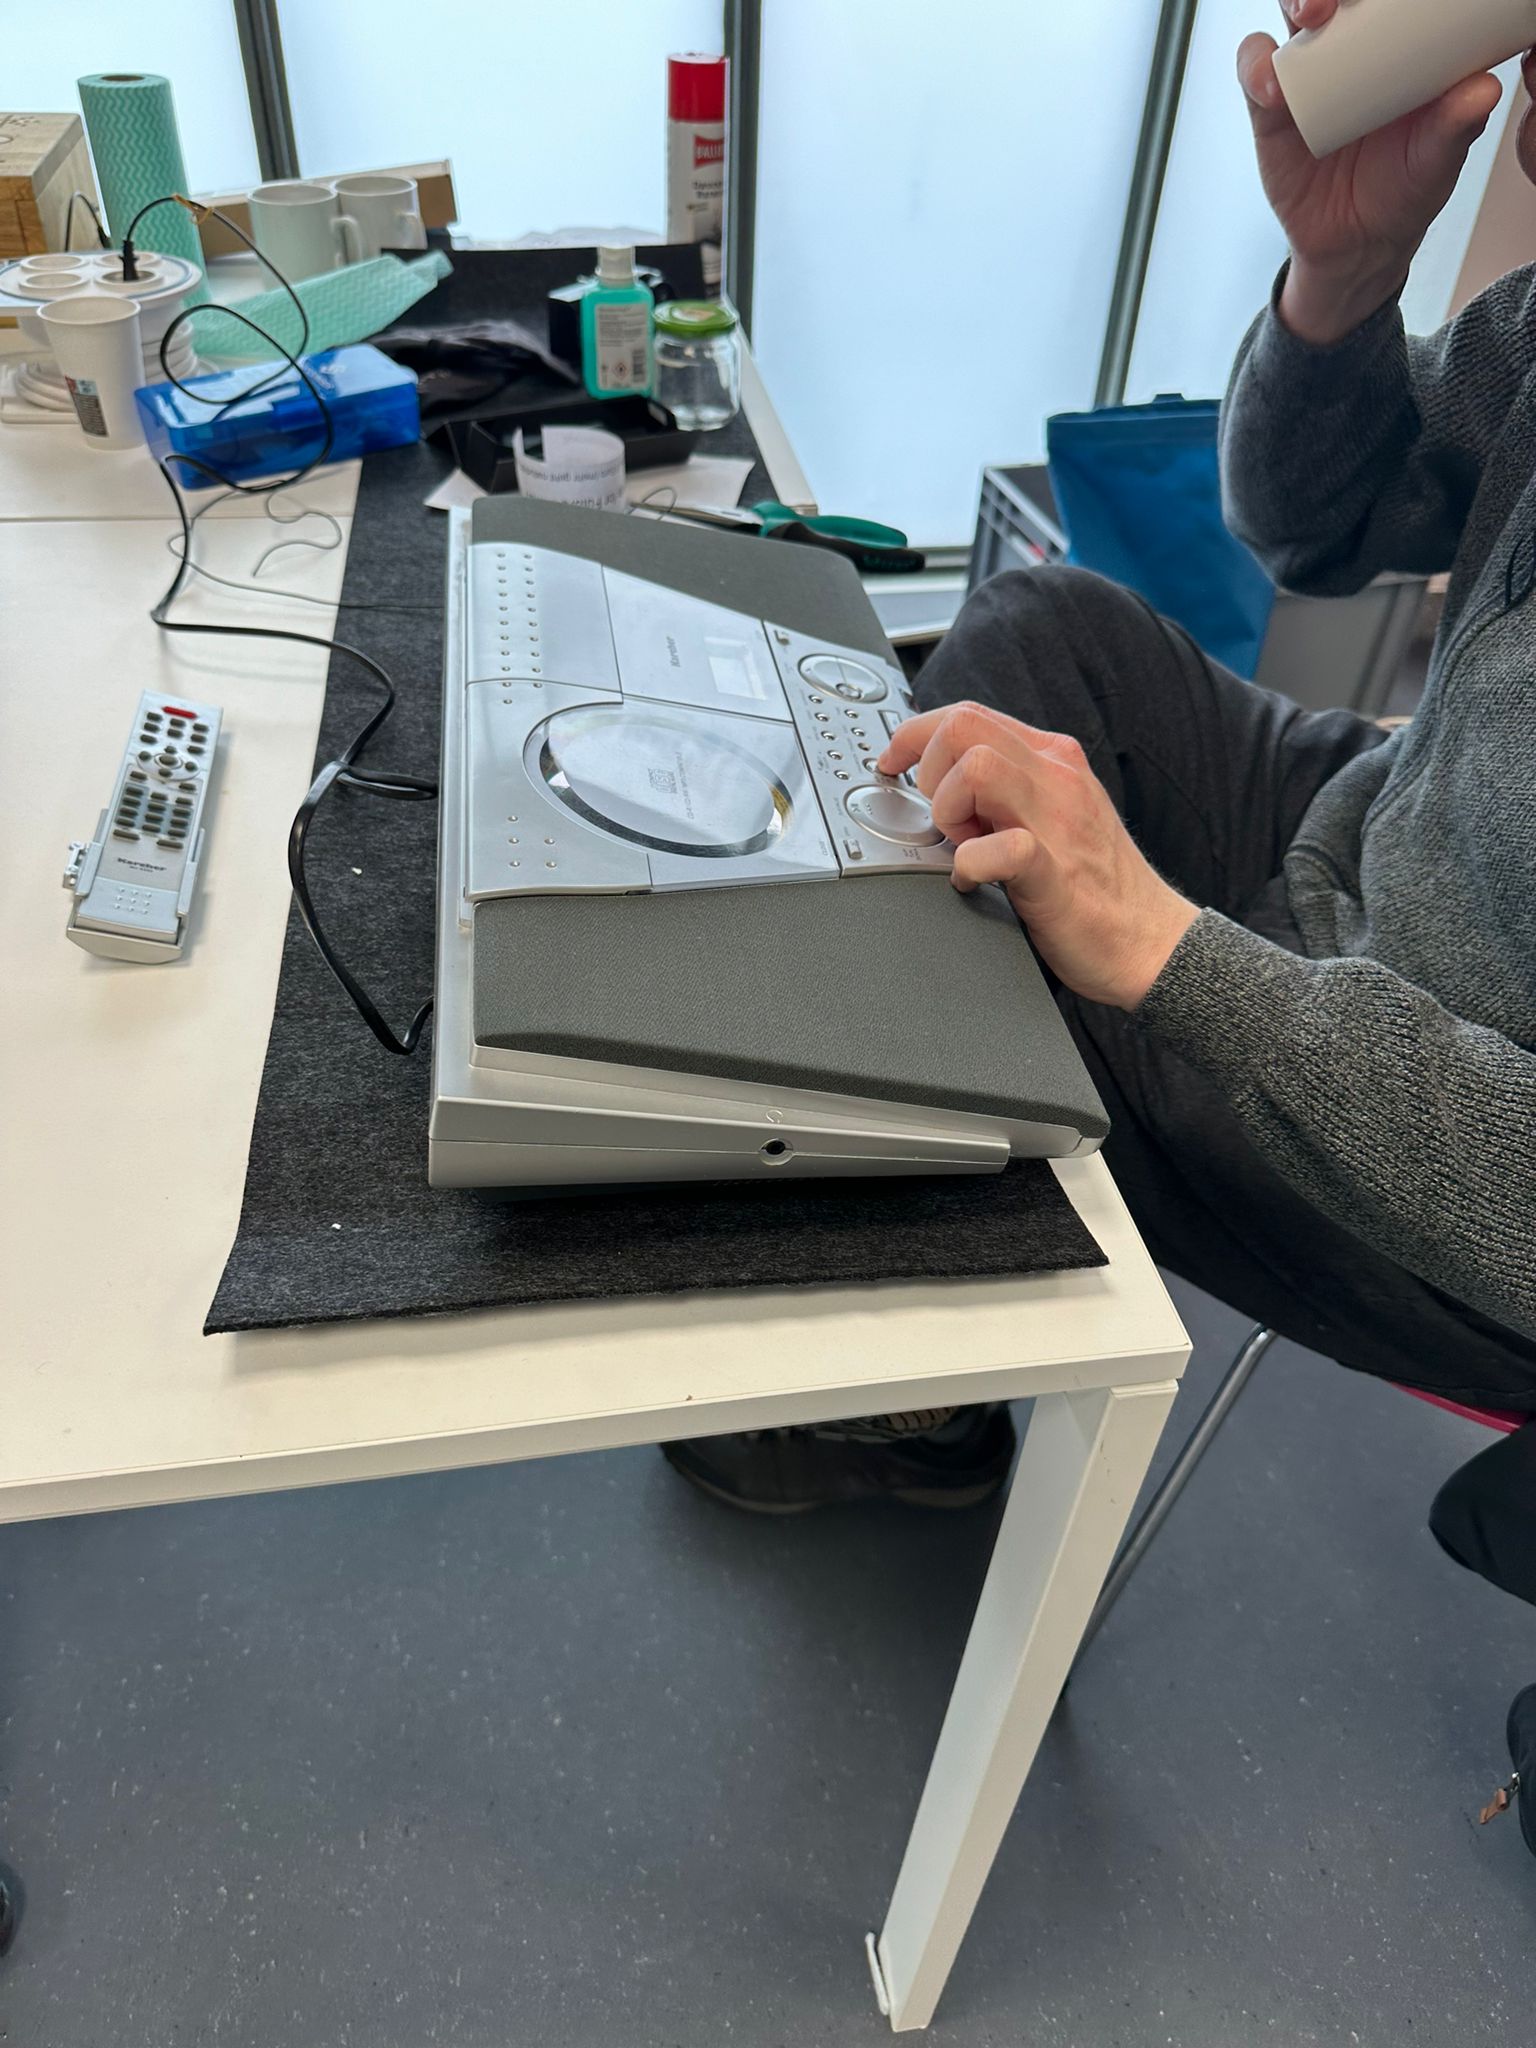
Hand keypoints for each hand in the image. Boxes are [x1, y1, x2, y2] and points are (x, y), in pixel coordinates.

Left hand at [879, 703, 1198, 1011]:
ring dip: (948, 809)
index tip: (892, 763)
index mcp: (1052, 759)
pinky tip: (973, 882)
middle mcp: (1056, 777)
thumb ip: (1007, 787)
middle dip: (928, 768)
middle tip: (941, 817)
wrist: (1152, 941)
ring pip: (977, 768)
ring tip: (962, 844)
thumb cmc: (1098, 885)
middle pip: (964, 725)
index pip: (968, 714)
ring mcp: (1059, 821)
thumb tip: (944, 779)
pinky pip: (1001, 847)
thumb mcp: (1052, 812)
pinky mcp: (1056, 873)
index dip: (914, 735)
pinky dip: (970, 864)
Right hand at [1240, 0, 1503, 343]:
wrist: (1356, 246)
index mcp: (1396, 48)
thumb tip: (1483, 89)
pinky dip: (1257, 72)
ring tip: (1311, 17)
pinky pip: (1255, 74)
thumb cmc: (1403, 191)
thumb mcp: (1438, 161)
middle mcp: (1349, 52)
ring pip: (1290, 20)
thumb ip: (1456, 125)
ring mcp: (1307, 78)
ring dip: (1295, 2)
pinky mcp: (1270, 111)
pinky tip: (1272, 89)